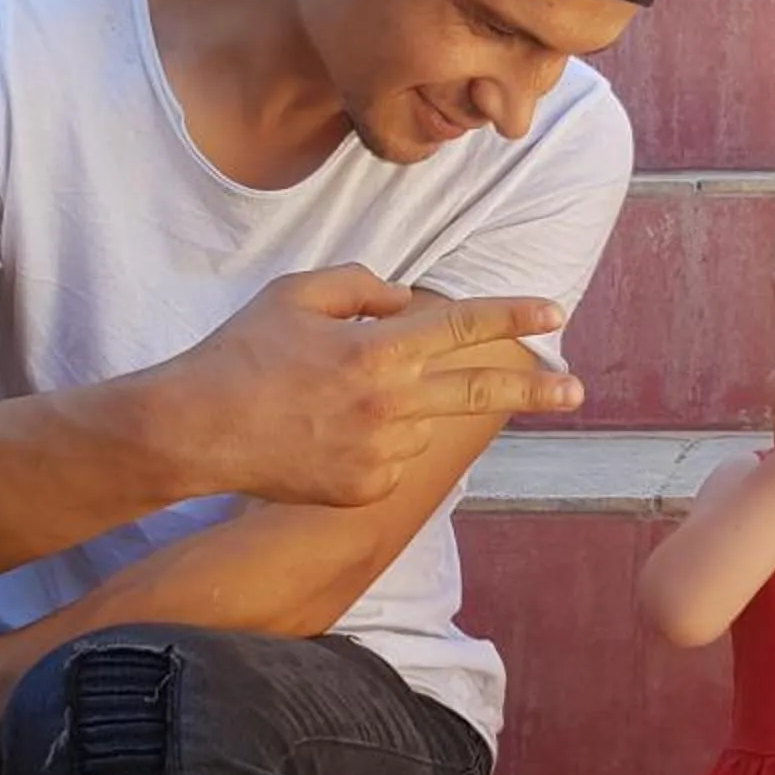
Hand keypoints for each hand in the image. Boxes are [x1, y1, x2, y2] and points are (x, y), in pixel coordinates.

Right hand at [170, 264, 580, 506]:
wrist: (196, 430)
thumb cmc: (243, 352)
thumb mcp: (298, 293)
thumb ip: (363, 286)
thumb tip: (409, 301)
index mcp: (377, 349)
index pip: (463, 324)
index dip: (513, 315)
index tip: (555, 311)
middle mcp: (389, 404)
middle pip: (479, 392)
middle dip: (536, 391)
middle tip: (577, 390)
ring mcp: (380, 452)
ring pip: (421, 424)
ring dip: (403, 408)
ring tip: (333, 402)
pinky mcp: (365, 489)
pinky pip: (393, 458)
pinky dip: (375, 442)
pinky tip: (326, 434)